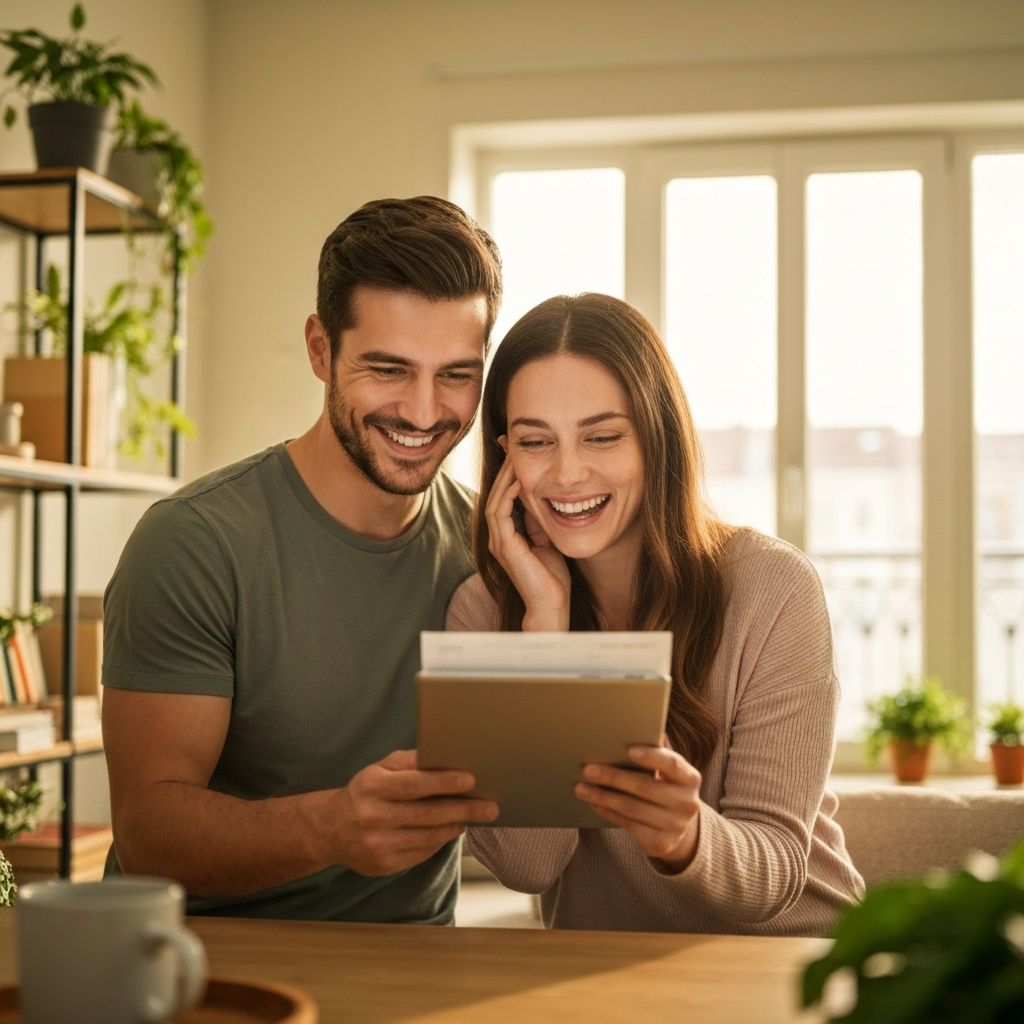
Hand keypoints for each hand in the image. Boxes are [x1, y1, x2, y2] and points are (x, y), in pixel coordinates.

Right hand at [333, 750, 497, 875]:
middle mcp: (372, 816)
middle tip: (490, 807)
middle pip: (426, 814)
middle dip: (462, 810)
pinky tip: (450, 830)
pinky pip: (421, 853)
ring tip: (472, 817)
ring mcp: (376, 844)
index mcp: (372, 786)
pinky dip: (439, 841)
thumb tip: (444, 757)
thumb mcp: (380, 768)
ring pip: (427, 837)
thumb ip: (410, 762)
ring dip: (455, 827)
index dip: (444, 782)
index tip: (471, 780)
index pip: (414, 784)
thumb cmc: (367, 791)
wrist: (331, 829)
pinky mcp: (382, 865)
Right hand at [485, 449, 570, 629]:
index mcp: (507, 533)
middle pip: (495, 492)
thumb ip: (539, 518)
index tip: (516, 450)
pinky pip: (500, 513)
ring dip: (505, 477)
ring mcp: (498, 541)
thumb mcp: (547, 537)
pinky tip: (521, 480)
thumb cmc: (551, 576)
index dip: (509, 472)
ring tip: (515, 456)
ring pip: (494, 500)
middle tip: (510, 442)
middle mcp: (497, 536)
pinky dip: (508, 494)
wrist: (551, 604)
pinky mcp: (504, 547)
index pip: (504, 495)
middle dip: (503, 467)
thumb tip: (543, 494)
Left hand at [574, 742, 701, 872]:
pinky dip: (608, 812)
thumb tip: (641, 722)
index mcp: (690, 778)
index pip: (672, 764)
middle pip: (645, 787)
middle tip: (587, 769)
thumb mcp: (668, 770)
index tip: (629, 750)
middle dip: (613, 777)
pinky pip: (629, 825)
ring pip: (632, 808)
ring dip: (603, 797)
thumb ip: (658, 749)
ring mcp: (676, 826)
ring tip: (580, 787)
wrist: (679, 827)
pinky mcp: (661, 844)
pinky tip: (594, 803)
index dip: (652, 757)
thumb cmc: (666, 786)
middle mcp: (687, 803)